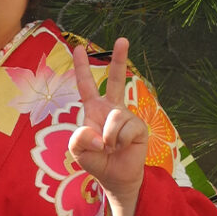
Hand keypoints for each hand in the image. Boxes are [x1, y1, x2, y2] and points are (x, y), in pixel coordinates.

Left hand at [68, 37, 146, 203]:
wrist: (116, 176)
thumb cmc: (96, 160)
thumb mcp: (77, 150)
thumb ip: (79, 139)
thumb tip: (98, 134)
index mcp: (93, 109)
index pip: (86, 85)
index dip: (81, 68)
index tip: (78, 48)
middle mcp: (111, 108)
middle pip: (116, 80)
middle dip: (119, 59)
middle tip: (123, 39)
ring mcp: (126, 115)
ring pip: (114, 118)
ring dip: (108, 138)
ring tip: (110, 147)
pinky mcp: (139, 126)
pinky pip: (125, 129)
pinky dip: (119, 141)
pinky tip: (121, 147)